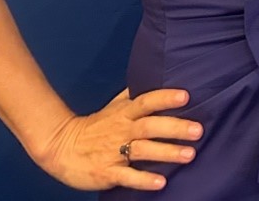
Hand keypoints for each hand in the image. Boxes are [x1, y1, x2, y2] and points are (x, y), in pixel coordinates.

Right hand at [32, 88, 202, 191]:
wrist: (59, 148)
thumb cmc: (93, 127)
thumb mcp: (112, 107)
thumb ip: (132, 95)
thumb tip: (152, 75)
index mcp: (123, 114)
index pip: (146, 101)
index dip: (165, 98)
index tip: (186, 95)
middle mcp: (121, 130)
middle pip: (150, 126)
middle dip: (175, 127)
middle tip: (198, 130)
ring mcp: (113, 152)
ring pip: (143, 150)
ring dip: (167, 152)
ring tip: (190, 155)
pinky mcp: (107, 173)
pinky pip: (127, 176)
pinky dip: (144, 179)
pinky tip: (161, 182)